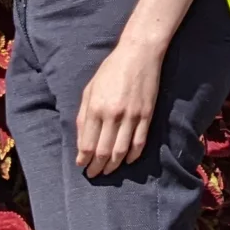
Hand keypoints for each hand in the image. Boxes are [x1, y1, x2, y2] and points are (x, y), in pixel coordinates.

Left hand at [73, 39, 164, 176]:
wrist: (138, 55)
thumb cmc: (110, 71)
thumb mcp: (90, 90)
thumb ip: (84, 115)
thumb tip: (82, 141)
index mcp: (96, 108)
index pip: (88, 143)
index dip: (84, 159)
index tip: (82, 166)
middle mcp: (113, 115)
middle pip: (104, 151)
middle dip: (97, 167)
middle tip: (94, 174)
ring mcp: (132, 116)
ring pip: (121, 151)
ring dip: (113, 165)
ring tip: (108, 171)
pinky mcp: (147, 115)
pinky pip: (139, 142)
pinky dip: (132, 155)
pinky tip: (127, 161)